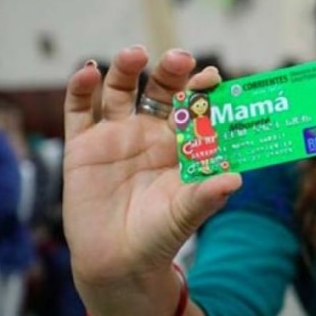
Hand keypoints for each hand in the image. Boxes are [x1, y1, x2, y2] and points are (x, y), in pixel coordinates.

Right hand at [63, 46, 241, 286]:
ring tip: (135, 54)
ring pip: (120, 89)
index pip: (195, 105)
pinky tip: (89, 71)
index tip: (212, 78)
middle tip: (180, 58)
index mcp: (181, 142)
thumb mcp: (186, 214)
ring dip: (126, 67)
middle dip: (170, 71)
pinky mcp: (83, 145)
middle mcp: (150, 131)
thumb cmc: (160, 235)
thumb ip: (207, 196)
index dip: (202, 89)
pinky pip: (79, 110)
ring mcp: (116, 134)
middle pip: (161, 89)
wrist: (119, 262)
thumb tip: (236, 179)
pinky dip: (81, 88)